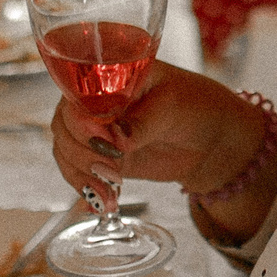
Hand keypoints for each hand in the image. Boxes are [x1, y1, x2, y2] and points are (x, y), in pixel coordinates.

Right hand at [51, 61, 269, 203]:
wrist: (212, 140)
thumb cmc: (197, 106)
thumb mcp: (173, 105)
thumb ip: (143, 122)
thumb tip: (116, 140)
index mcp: (110, 74)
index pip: (77, 94)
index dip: (82, 120)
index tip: (106, 142)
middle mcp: (96, 99)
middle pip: (64, 125)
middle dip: (82, 152)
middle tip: (113, 169)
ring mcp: (97, 129)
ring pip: (66, 151)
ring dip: (83, 174)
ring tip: (110, 190)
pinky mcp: (102, 157)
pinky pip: (78, 171)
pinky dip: (86, 187)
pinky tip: (103, 202)